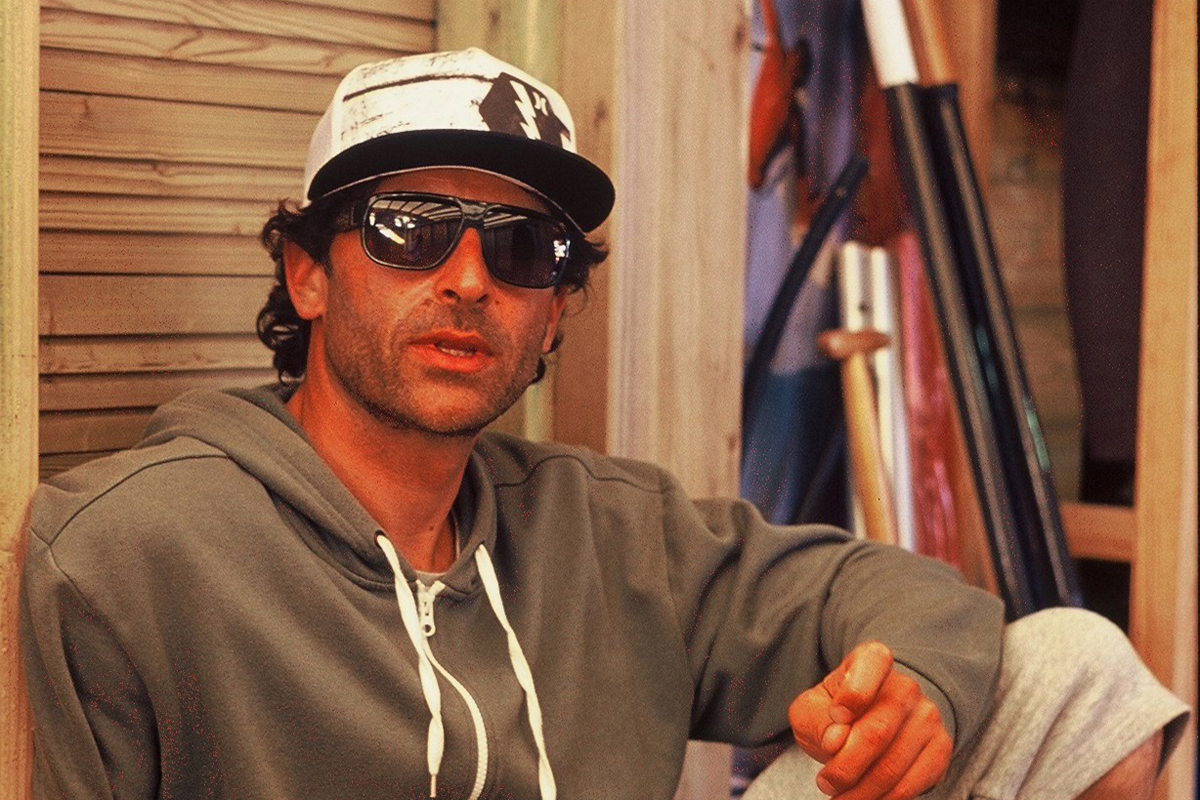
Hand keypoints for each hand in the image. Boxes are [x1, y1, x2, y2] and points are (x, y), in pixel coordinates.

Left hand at [788, 641, 952, 799]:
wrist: (869, 723)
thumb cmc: (835, 713)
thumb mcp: (812, 708)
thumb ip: (817, 720)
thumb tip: (836, 741)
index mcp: (872, 661)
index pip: (872, 664)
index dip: (853, 694)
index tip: (836, 716)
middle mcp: (906, 686)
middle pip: (877, 731)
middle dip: (846, 767)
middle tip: (826, 783)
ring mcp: (927, 718)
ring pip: (894, 765)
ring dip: (862, 790)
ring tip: (840, 796)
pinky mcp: (940, 750)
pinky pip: (913, 783)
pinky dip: (885, 799)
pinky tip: (866, 798)